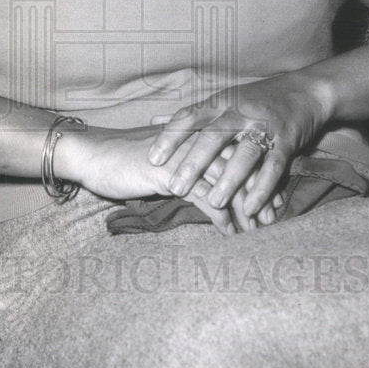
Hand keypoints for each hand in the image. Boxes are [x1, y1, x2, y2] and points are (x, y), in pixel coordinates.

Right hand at [58, 123, 259, 234]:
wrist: (94, 155)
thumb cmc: (127, 159)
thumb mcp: (166, 159)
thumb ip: (189, 164)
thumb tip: (209, 181)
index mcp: (198, 134)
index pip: (239, 153)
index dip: (259, 177)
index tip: (274, 199)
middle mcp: (197, 142)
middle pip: (241, 168)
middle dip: (260, 194)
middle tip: (274, 219)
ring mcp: (186, 158)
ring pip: (228, 184)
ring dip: (246, 209)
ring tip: (258, 230)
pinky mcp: (172, 176)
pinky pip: (206, 198)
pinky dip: (221, 218)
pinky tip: (230, 233)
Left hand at [148, 72, 333, 217]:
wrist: (306, 90)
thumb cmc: (256, 100)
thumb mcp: (223, 100)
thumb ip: (191, 115)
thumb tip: (152, 119)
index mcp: (221, 102)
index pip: (190, 117)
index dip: (171, 136)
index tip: (152, 158)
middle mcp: (240, 112)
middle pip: (214, 137)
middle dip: (194, 163)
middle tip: (175, 187)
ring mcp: (264, 126)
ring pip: (244, 154)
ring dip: (228, 179)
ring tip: (213, 202)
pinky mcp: (287, 141)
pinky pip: (274, 167)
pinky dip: (262, 188)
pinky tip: (250, 208)